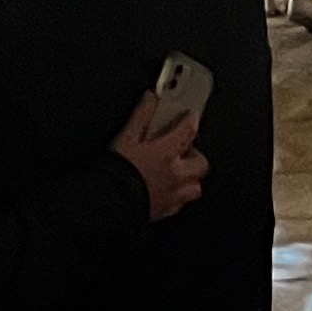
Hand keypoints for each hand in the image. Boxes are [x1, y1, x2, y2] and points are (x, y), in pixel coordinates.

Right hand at [113, 94, 208, 221]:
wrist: (110, 203)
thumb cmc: (118, 171)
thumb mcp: (126, 137)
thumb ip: (141, 115)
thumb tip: (150, 99)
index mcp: (167, 153)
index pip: (189, 131)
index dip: (191, 120)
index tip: (191, 116)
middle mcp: (175, 175)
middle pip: (201, 163)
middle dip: (196, 154)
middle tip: (186, 148)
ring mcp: (173, 195)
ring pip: (196, 186)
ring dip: (192, 178)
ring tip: (182, 171)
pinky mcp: (166, 211)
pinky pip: (182, 204)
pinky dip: (179, 196)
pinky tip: (170, 191)